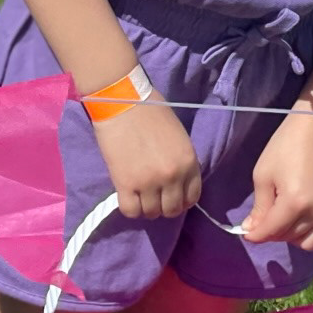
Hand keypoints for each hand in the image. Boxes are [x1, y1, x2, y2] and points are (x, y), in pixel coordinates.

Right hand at [91, 93, 202, 221]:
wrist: (120, 99)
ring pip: (151, 213)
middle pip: (172, 210)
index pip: (192, 197)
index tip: (171, 196)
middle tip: (153, 196)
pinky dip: (130, 208)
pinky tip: (127, 196)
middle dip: (163, 206)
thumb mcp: (177, 135)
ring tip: (139, 195)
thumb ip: (180, 159)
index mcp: (188, 162)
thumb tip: (176, 179)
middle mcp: (172, 176)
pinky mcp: (125, 183)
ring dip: (146, 207)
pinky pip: (130, 210)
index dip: (181, 200)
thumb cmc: (149, 109)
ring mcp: (149, 182)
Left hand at [244, 111, 312, 251]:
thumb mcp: (264, 174)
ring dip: (293, 236)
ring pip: (308, 242)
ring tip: (285, 218)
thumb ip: (259, 206)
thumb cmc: (286, 147)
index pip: (271, 231)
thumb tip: (251, 230)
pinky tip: (304, 219)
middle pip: (289, 238)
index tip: (246, 233)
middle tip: (265, 218)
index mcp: (295, 202)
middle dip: (273, 232)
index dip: (255, 235)